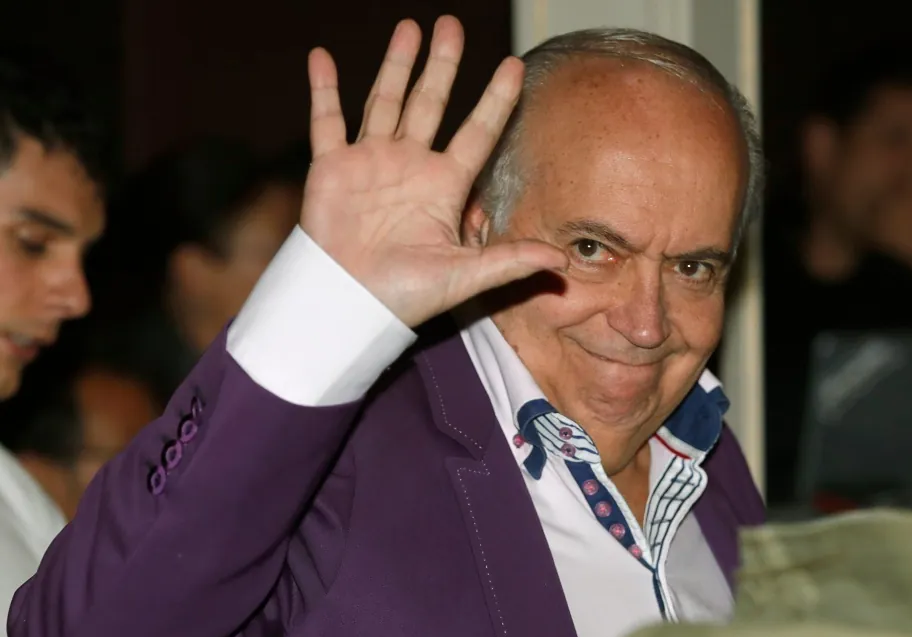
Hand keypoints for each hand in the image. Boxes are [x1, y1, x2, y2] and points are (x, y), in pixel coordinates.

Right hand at [300, 16, 566, 327]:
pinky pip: (327, 121)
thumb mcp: (466, 276)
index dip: (496, 100)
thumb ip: (510, 261)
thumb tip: (562, 262)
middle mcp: (410, 165)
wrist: (351, 305)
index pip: (478, 132)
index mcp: (444, 185)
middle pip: (430, 103)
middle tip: (451, 25)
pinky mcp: (332, 167)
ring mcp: (370, 162)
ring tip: (409, 28)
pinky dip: (323, 90)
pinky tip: (321, 57)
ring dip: (396, 65)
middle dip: (442, 65)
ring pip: (385, 101)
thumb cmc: (407, 295)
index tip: (513, 66)